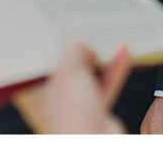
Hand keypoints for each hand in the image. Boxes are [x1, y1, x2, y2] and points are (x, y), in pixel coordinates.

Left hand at [13, 43, 130, 133]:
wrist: (95, 142)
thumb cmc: (73, 117)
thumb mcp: (68, 70)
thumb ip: (73, 50)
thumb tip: (82, 45)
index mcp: (39, 90)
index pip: (46, 60)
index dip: (56, 44)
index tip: (66, 29)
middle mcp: (56, 98)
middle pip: (69, 66)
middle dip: (81, 49)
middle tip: (89, 33)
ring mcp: (77, 105)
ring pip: (90, 75)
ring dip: (102, 58)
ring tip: (110, 40)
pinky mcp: (97, 110)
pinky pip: (106, 84)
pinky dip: (115, 69)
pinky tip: (123, 53)